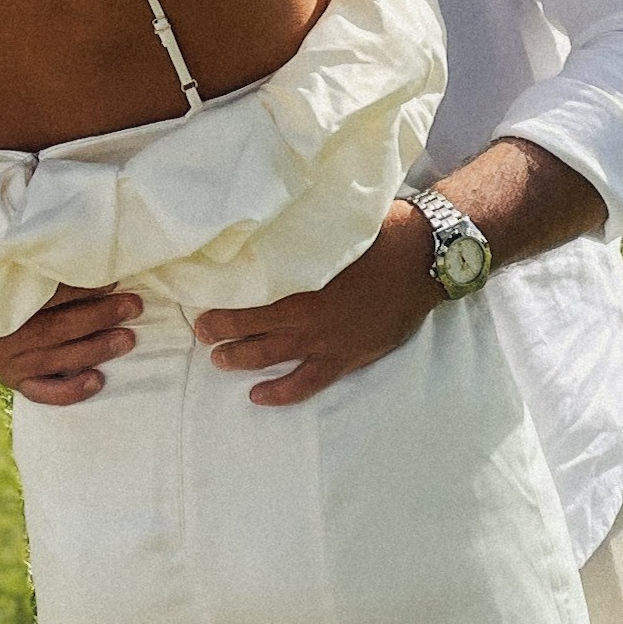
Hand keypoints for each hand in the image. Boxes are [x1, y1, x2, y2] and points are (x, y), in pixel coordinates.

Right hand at [0, 283, 141, 405]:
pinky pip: (45, 391)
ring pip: (58, 357)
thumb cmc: (8, 284)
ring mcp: (9, 361)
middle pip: (58, 326)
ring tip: (127, 339)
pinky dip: (72, 389)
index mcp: (4, 301)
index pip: (49, 295)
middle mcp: (5, 335)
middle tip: (133, 306)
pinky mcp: (14, 380)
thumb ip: (50, 271)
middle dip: (100, 316)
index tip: (114, 281)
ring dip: (96, 349)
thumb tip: (96, 260)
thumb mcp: (21, 271)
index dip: (84, 288)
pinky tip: (98, 380)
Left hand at [192, 202, 436, 404]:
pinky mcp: (343, 358)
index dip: (221, 300)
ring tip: (218, 360)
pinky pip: (304, 383)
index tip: (200, 300)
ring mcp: (322, 340)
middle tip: (201, 332)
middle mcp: (304, 313)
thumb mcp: (332, 229)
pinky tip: (258, 396)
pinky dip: (279, 393)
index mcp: (298, 278)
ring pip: (269, 356)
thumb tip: (269, 227)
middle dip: (221, 331)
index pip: (247, 294)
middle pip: (250, 326)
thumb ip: (299, 238)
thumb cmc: (380, 234)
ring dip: (240, 359)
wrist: (422, 260)